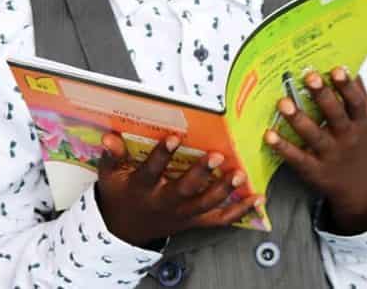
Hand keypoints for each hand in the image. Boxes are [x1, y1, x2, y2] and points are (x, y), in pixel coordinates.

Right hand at [96, 134, 261, 246]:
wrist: (126, 230)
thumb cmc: (121, 195)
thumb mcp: (109, 176)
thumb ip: (112, 157)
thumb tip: (110, 138)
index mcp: (142, 188)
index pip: (152, 170)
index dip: (162, 154)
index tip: (174, 137)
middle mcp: (164, 203)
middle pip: (184, 190)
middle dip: (202, 173)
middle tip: (217, 156)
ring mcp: (182, 214)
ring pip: (205, 205)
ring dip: (224, 189)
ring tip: (238, 174)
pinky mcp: (195, 221)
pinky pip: (219, 219)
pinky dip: (240, 210)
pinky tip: (256, 198)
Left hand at [264, 67, 366, 234]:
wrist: (361, 188)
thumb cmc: (359, 142)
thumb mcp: (366, 120)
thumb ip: (358, 93)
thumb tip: (350, 64)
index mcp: (360, 122)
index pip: (355, 101)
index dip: (346, 86)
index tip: (337, 69)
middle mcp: (347, 137)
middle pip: (335, 115)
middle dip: (322, 96)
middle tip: (309, 77)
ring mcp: (330, 155)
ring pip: (314, 136)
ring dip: (298, 119)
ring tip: (283, 103)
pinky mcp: (314, 170)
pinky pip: (297, 158)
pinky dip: (282, 147)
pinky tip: (269, 134)